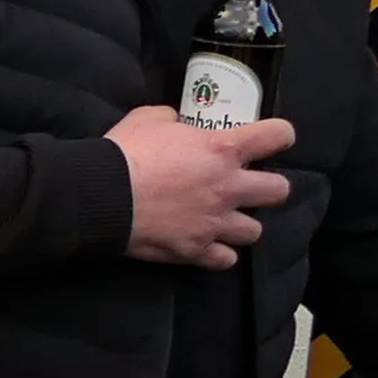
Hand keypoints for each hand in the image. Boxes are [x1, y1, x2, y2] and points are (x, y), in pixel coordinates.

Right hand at [110, 105, 291, 268]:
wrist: (99, 196)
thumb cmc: (125, 152)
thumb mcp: (149, 118)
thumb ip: (173, 119)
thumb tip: (176, 123)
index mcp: (223, 149)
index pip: (278, 136)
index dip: (278, 136)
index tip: (269, 139)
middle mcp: (228, 187)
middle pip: (279, 191)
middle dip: (267, 187)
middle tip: (246, 186)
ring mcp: (214, 222)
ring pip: (255, 231)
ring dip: (241, 224)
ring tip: (224, 220)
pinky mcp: (194, 249)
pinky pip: (225, 260)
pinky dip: (219, 253)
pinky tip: (207, 244)